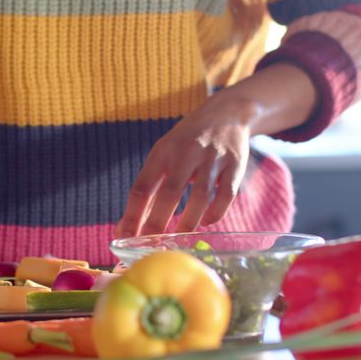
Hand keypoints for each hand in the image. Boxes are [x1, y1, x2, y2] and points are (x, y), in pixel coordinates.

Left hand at [115, 97, 257, 237]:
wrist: (226, 114)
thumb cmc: (187, 142)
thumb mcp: (164, 154)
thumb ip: (150, 186)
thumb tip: (129, 225)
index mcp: (163, 151)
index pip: (142, 186)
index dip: (133, 214)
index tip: (125, 237)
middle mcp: (187, 152)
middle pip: (169, 193)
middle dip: (157, 223)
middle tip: (151, 246)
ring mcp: (213, 158)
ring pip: (201, 196)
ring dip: (189, 221)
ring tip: (180, 237)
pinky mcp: (235, 165)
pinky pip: (226, 195)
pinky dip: (216, 213)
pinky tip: (207, 222)